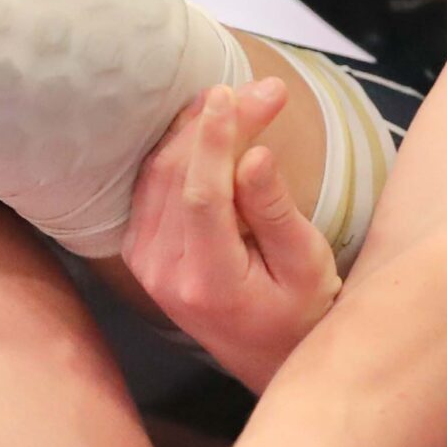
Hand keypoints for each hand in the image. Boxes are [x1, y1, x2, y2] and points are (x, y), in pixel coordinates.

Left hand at [123, 78, 340, 389]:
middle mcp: (164, 274)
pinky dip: (179, 150)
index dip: (213, 140)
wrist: (268, 355)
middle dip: (217, 123)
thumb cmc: (300, 311)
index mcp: (207, 283)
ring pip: (158, 175)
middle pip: (177, 177)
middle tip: (265, 90)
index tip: (231, 93)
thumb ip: (275, 210)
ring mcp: (145, 264)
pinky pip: (152, 186)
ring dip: (196, 129)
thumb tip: (255, 155)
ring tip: (240, 99)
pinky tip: (208, 124)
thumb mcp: (305, 264)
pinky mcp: (141, 251)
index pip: (201, 196)